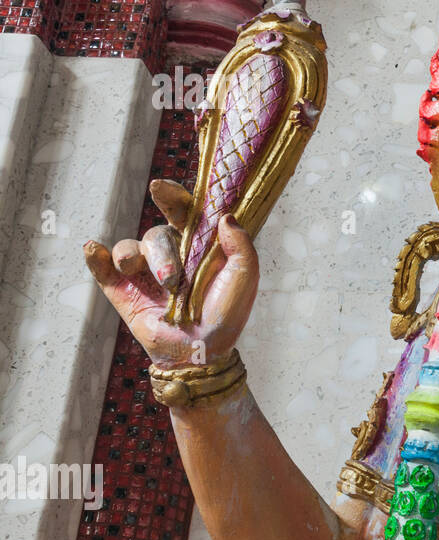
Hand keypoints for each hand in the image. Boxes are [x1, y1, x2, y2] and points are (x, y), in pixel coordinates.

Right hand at [83, 179, 259, 367]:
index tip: (159, 188)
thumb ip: (241, 245)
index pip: (181, 211)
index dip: (170, 196)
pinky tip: (93, 249)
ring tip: (159, 287)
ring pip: (131, 248)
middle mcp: (169, 254)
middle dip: (162, 253)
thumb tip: (225, 215)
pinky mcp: (123, 290)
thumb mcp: (244, 278)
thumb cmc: (226, 314)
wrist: (203, 351)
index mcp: (197, 245)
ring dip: (139, 262)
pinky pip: (104, 268)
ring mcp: (144, 271)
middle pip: (156, 234)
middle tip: (173, 280)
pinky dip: (96, 257)